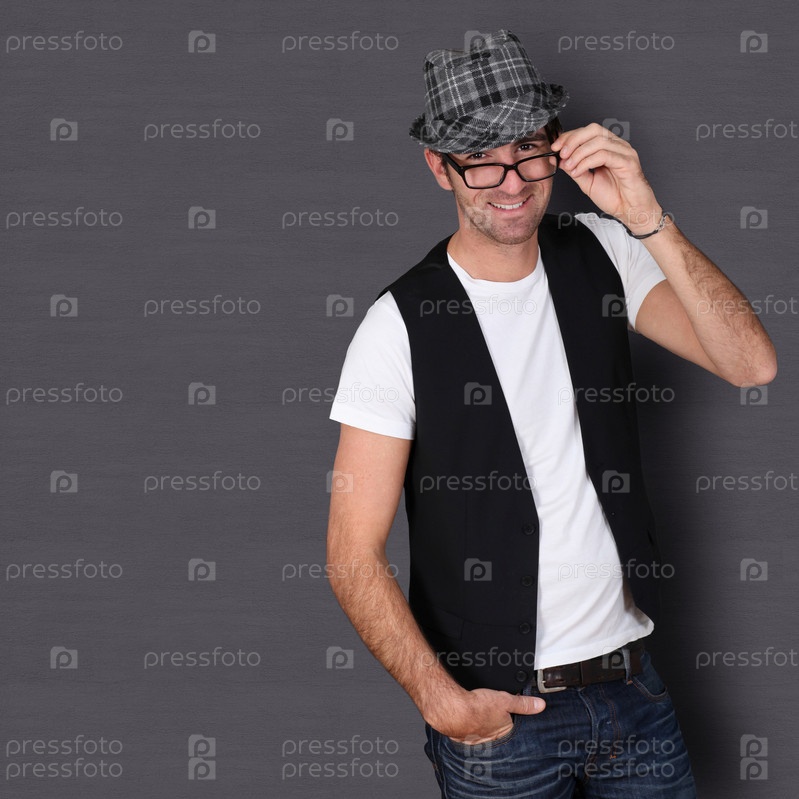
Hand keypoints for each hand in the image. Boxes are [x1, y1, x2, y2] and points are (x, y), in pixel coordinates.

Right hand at [424, 687, 545, 744]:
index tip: (507, 715)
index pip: (512, 728)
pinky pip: (469, 734)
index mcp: (504, 731)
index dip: (511, 720)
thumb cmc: (478, 708)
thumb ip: (523, 703)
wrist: (454, 710)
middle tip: (490, 716)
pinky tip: (466, 719)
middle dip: (495, 726)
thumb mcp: (505, 700)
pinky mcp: (463, 737)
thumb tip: (540, 705)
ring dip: (481, 728)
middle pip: (497, 733)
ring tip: (478, 716)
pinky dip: (468, 728)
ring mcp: (477, 739)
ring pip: (483, 734)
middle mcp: (492, 739)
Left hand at [551, 123, 661, 234]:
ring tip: (569, 166)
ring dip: (578, 153)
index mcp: (609, 147)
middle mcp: (617, 146)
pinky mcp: (628, 162)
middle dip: (573, 140)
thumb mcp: (588, 182)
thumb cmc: (615, 196)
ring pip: (598, 141)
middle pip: (593, 129)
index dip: (570, 136)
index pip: (588, 132)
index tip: (556, 147)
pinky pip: (604, 155)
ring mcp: (624, 152)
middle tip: (562, 154)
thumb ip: (576, 169)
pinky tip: (578, 171)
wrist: (630, 210)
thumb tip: (561, 160)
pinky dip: (587, 162)